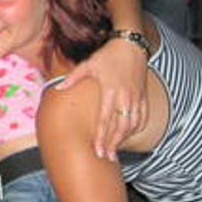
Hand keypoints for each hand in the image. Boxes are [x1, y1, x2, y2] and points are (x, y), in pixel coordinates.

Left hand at [55, 36, 147, 160]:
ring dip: (124, 139)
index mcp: (110, 91)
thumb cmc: (108, 55)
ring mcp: (136, 97)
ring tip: (116, 151)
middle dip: (113, 144)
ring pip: (132, 124)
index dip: (102, 137)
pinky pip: (142, 117)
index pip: (105, 120)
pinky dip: (136, 128)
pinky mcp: (143, 96)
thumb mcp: (88, 64)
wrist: (132, 44)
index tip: (98, 150)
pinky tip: (129, 136)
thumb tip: (58, 89)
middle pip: (120, 127)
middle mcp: (125, 97)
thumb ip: (73, 78)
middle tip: (107, 158)